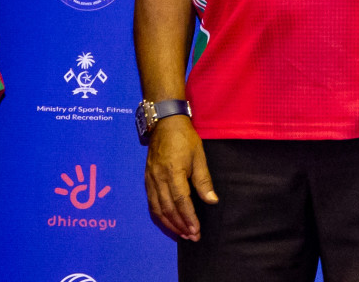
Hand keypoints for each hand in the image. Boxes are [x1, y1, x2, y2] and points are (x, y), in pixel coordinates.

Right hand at [144, 116, 217, 241]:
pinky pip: (151, 201)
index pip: (181, 201)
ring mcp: (150, 178)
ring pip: (157, 207)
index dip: (189, 218)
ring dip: (169, 223)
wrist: (164, 122)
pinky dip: (159, 214)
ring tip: (181, 233)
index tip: (196, 231)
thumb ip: (203, 180)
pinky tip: (167, 221)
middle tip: (192, 237)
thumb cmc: (184, 138)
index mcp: (173, 171)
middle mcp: (158, 177)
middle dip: (180, 225)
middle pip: (168, 208)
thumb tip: (212, 201)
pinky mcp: (147, 177)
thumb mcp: (199, 156)